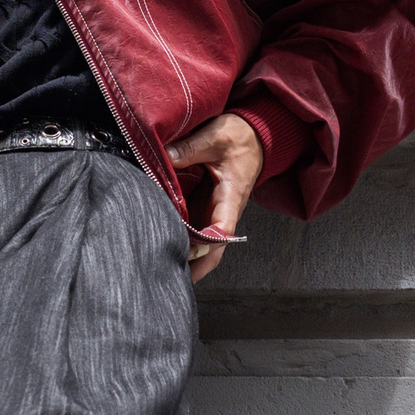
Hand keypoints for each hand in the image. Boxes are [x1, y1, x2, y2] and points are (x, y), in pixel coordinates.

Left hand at [168, 112, 263, 282]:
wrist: (254, 137)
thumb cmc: (239, 139)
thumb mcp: (215, 137)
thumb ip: (188, 148)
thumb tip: (163, 157)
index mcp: (230, 197)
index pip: (223, 229)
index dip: (207, 244)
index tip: (189, 253)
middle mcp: (223, 212)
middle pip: (212, 251)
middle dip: (194, 268)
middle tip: (167, 277)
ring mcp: (213, 214)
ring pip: (202, 248)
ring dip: (186, 259)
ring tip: (160, 269)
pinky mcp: (203, 209)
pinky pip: (193, 233)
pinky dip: (181, 243)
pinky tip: (161, 247)